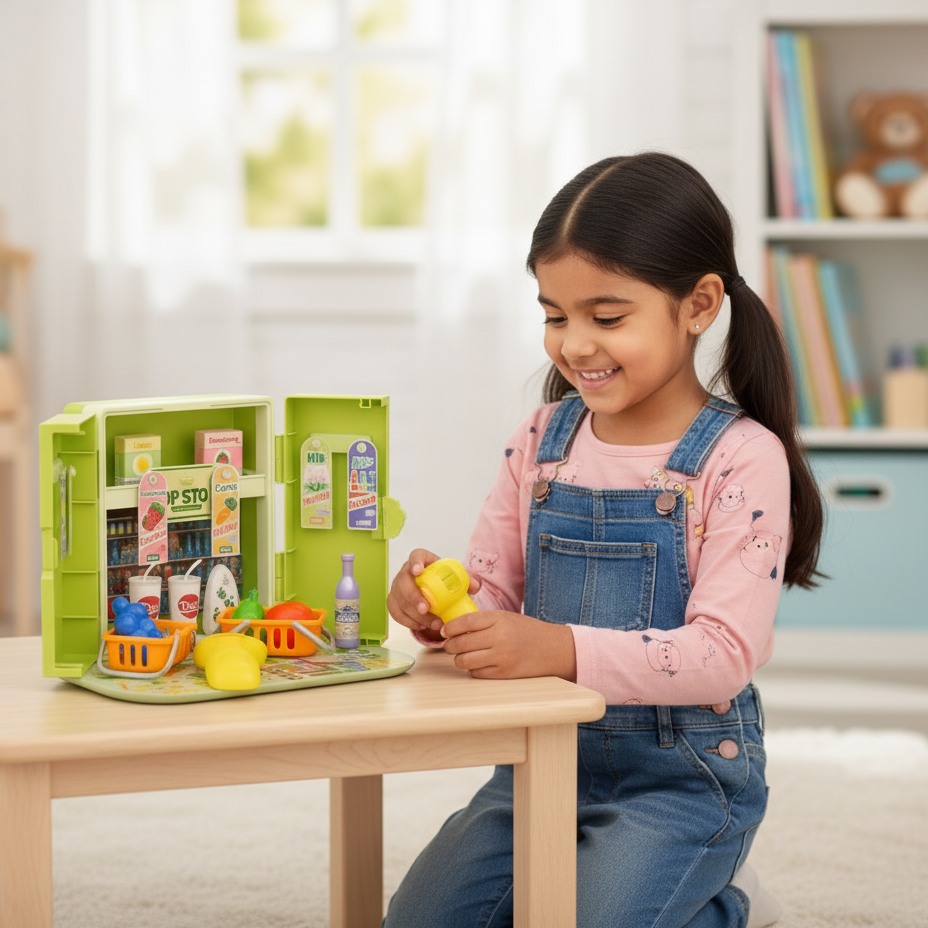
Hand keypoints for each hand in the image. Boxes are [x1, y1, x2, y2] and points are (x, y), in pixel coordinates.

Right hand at [387, 548, 481, 638]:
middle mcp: (405, 572)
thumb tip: (475, 587)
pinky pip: (396, 613)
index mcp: (422, 560)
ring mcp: (397, 588)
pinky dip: (408, 622)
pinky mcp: (393, 602)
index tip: (418, 571)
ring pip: (399, 601)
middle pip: (403, 582)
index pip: (415, 556)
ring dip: (415, 615)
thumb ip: (469, 580)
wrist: (435, 592)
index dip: (414, 563)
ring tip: (434, 624)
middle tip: (426, 609)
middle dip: (413, 596)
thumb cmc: (445, 581)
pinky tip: (422, 626)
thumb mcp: (459, 578)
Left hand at [440, 611, 576, 680]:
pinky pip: (477, 673)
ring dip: (459, 659)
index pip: (465, 622)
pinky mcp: (504, 674)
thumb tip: (453, 628)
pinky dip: (473, 669)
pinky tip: (479, 663)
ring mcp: (502, 657)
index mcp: (499, 618)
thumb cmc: (527, 631)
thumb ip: (483, 621)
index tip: (445, 631)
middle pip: (461, 643)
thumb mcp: (506, 618)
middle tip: (450, 645)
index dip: (450, 628)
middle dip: (450, 645)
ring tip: (463, 655)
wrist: (553, 649)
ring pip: (465, 661)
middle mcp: (499, 637)